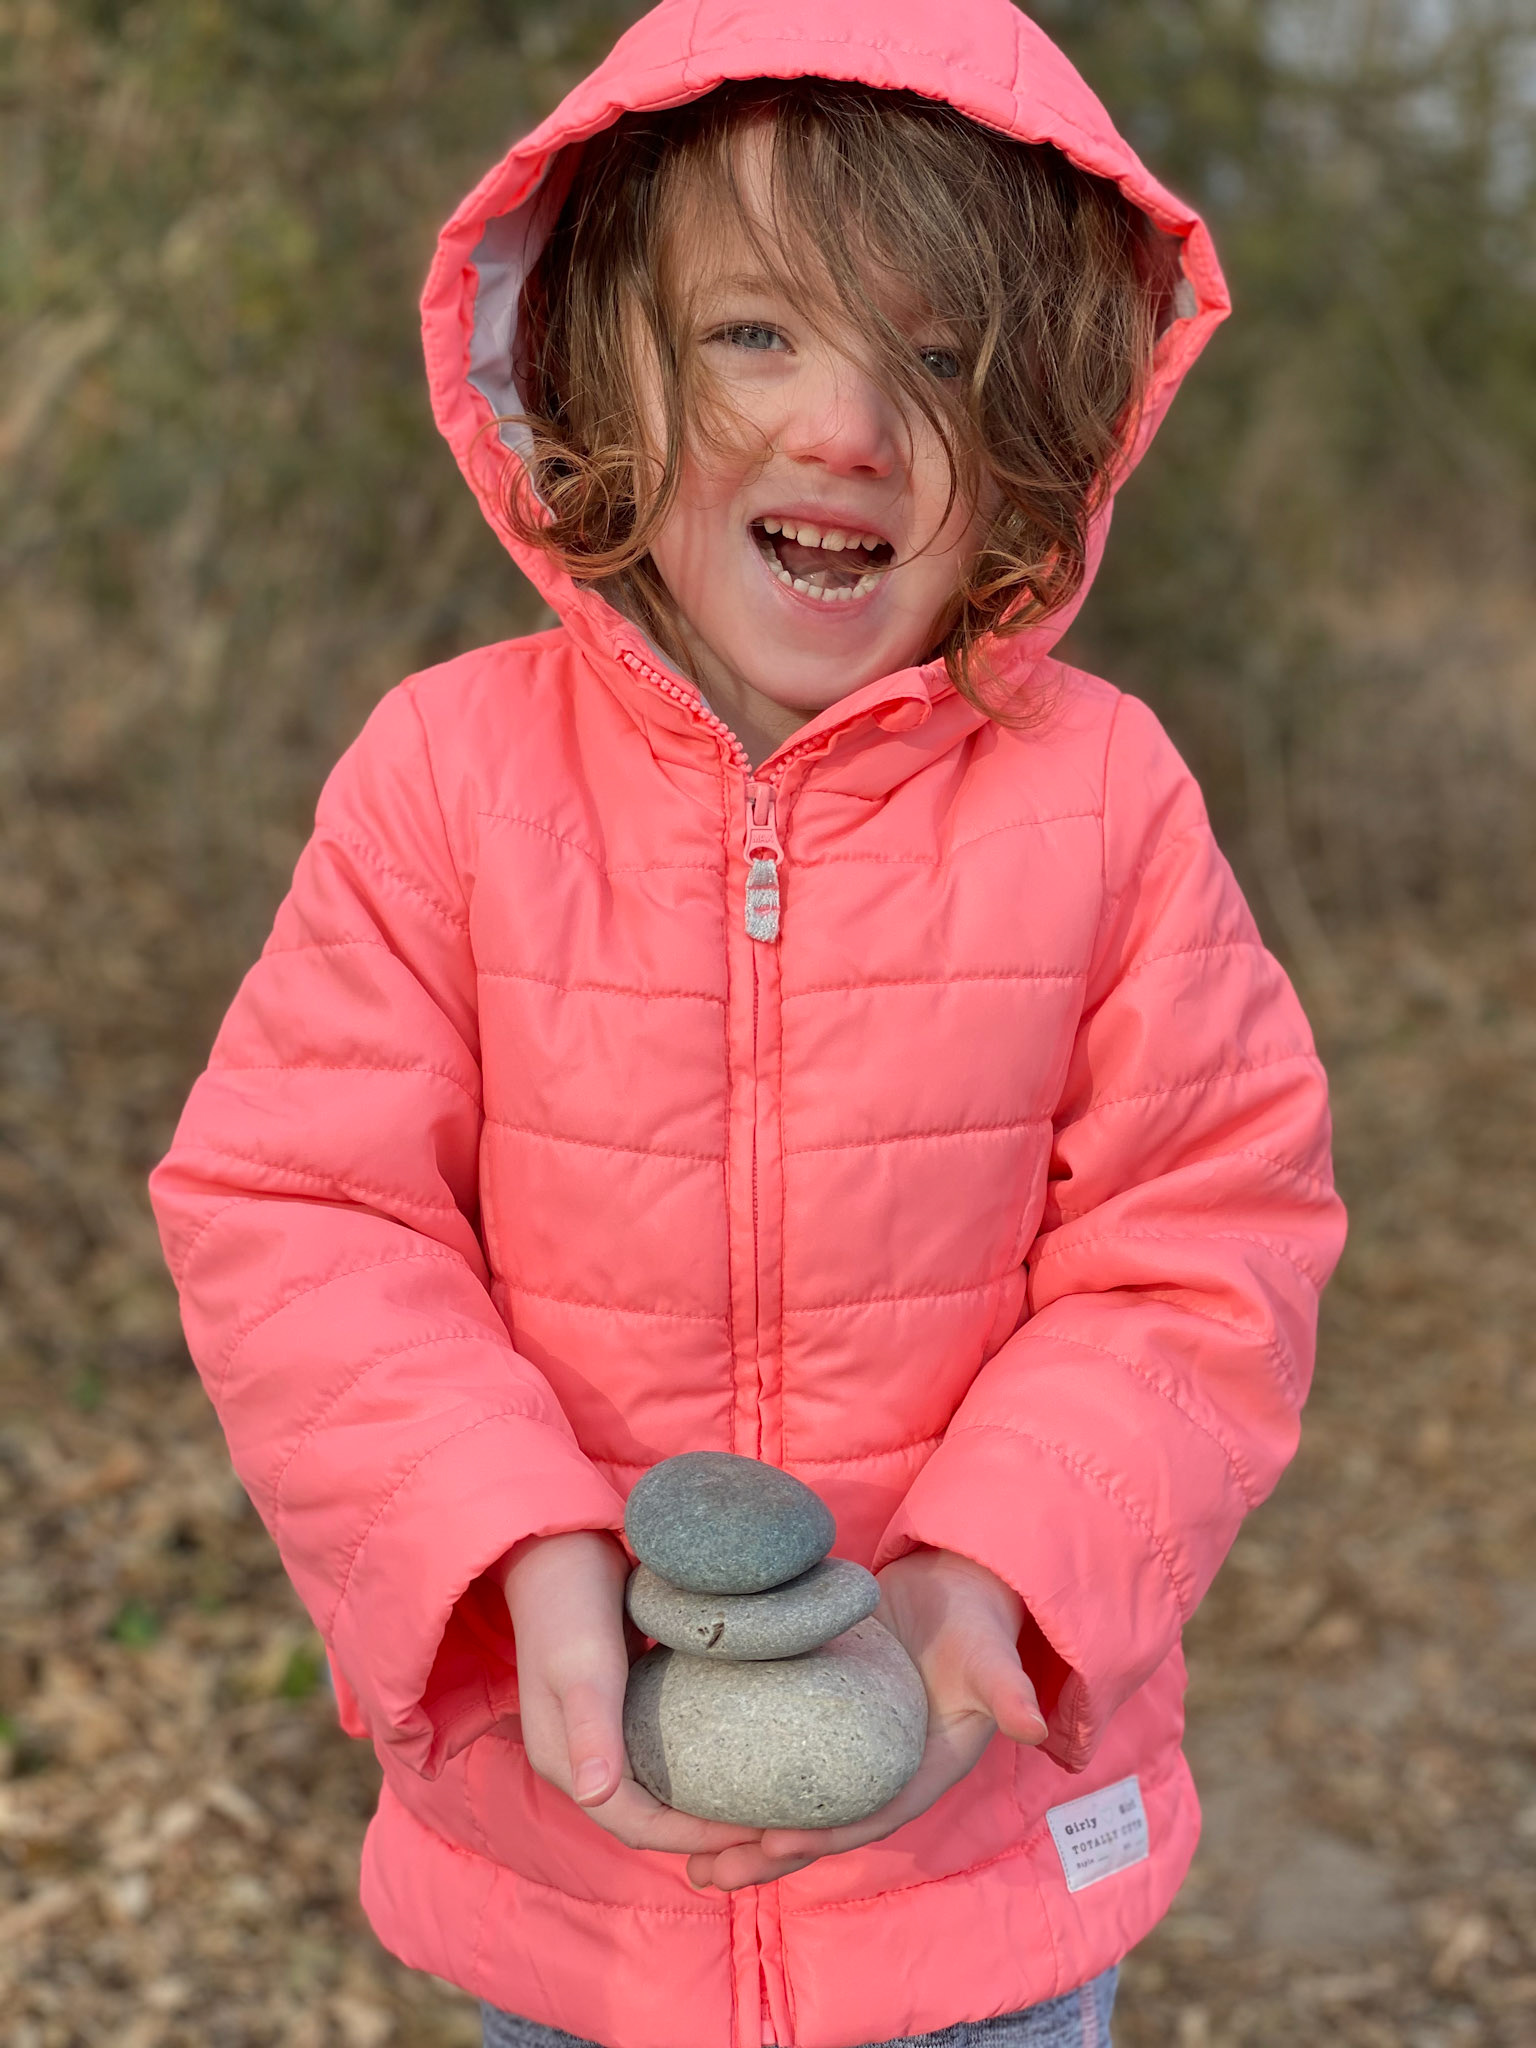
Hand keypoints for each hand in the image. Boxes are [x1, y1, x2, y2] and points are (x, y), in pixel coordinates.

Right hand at [501, 1530, 763, 1857]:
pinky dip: (700, 1759)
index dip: (694, 1839)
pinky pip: (665, 1746)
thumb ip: (592, 1729)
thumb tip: (596, 1796)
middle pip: (649, 1816)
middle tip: (772, 1825)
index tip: (754, 1835)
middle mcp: (583, 1756)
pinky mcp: (623, 1699)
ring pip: (659, 1785)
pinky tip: (741, 1748)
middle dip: (706, 1830)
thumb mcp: (583, 1665)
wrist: (557, 1542)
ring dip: (705, 1799)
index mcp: (566, 1762)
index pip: (635, 1826)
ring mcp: (602, 1729)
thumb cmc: (567, 1603)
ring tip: (762, 1796)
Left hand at [685, 1547, 1046, 1890]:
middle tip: (705, 1870)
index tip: (770, 1843)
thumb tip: (1032, 1724)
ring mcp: (845, 1753)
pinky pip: (776, 1759)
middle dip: (762, 1856)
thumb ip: (1008, 1690)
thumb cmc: (977, 1626)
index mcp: (921, 1772)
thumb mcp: (992, 1658)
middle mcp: (878, 1774)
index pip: (868, 1815)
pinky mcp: (817, 1721)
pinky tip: (689, 1786)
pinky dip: (739, 1778)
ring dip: (741, 1834)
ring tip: (688, 1857)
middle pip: (818, 1827)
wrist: (957, 1589)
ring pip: (791, 1805)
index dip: (823, 1835)